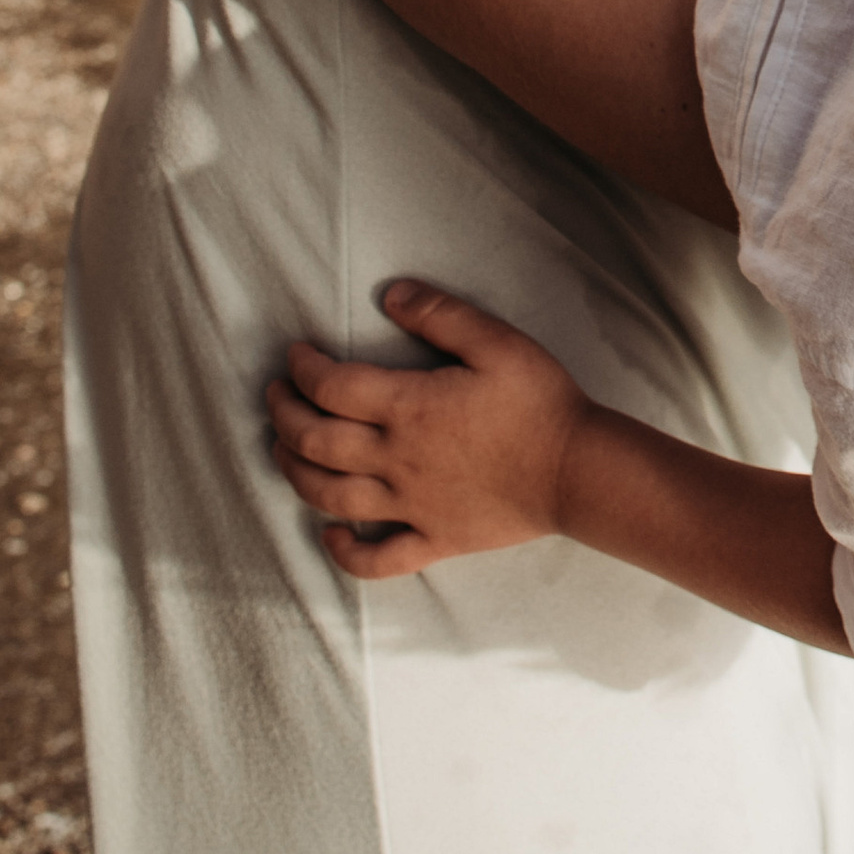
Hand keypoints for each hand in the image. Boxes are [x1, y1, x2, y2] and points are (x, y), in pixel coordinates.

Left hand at [267, 283, 589, 580]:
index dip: (303, 368)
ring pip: (329, 497)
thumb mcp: (496, 341)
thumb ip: (440, 314)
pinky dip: (344, 552)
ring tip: (283, 450)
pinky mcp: (434, 539)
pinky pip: (377, 559)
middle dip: (283, 415)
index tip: (296, 354)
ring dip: (294, 473)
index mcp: (410, 408)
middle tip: (276, 395)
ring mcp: (411, 505)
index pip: (331, 387)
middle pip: (314, 442)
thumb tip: (390, 294)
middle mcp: (398, 460)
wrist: (576, 471)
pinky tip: (328, 535)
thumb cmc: (541, 402)